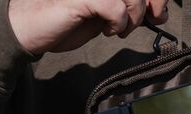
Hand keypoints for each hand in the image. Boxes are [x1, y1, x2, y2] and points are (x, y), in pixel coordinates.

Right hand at [8, 0, 168, 54]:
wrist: (32, 28)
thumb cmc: (67, 20)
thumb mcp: (105, 13)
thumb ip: (128, 7)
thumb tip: (158, 11)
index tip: (157, 13)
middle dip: (151, 6)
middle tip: (145, 23)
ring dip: (133, 19)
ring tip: (118, 29)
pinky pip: (116, 8)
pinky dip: (118, 23)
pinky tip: (107, 30)